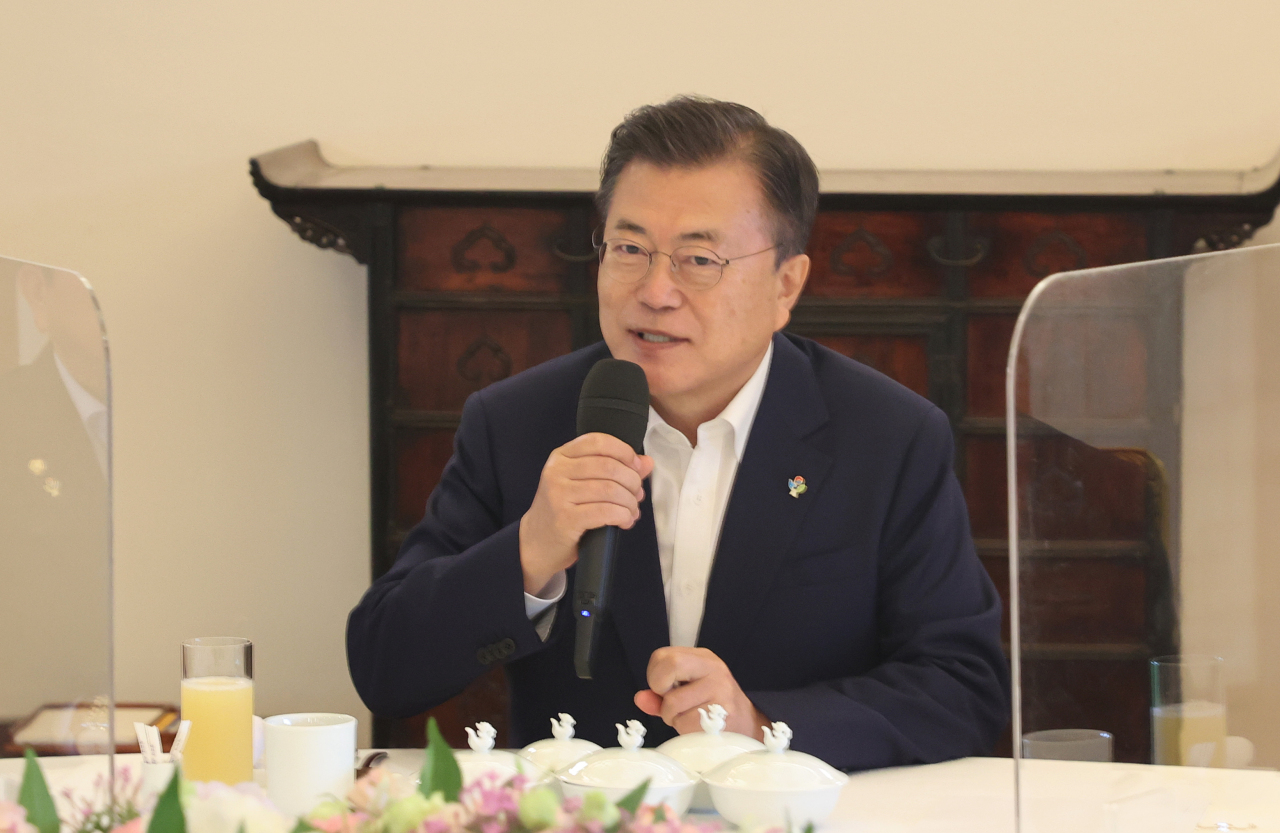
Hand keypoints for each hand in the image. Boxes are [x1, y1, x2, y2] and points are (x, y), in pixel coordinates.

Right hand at [519, 433, 653, 593]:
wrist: (536, 543)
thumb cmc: (563, 510)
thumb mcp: (582, 484)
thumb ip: (614, 469)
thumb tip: (646, 462)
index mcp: (561, 457)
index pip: (598, 442)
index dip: (624, 452)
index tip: (636, 467)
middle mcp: (556, 472)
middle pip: (608, 466)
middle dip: (632, 481)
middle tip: (637, 494)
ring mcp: (558, 495)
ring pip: (609, 490)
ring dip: (629, 502)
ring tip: (632, 510)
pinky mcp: (565, 519)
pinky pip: (605, 512)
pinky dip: (623, 516)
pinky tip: (625, 520)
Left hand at [634, 647, 768, 737]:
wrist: (747, 727)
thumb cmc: (710, 708)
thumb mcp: (686, 693)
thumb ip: (659, 695)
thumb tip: (640, 699)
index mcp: (702, 658)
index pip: (662, 656)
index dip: (655, 677)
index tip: (665, 691)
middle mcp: (713, 668)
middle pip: (671, 665)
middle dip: (661, 690)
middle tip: (671, 702)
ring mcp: (720, 689)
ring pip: (673, 703)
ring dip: (673, 718)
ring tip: (689, 717)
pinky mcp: (723, 713)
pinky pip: (685, 723)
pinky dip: (684, 730)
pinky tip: (698, 727)